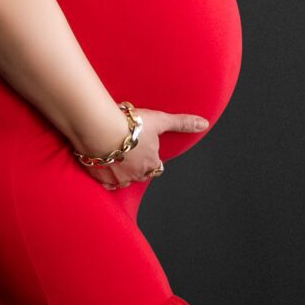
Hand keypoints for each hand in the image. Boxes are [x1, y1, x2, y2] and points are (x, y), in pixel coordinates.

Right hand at [87, 106, 210, 189]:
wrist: (101, 129)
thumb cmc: (129, 124)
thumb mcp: (160, 120)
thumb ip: (182, 123)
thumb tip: (203, 123)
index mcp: (151, 163)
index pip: (155, 166)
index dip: (150, 156)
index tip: (144, 148)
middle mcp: (136, 174)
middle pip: (140, 174)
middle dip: (136, 164)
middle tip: (129, 150)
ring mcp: (118, 178)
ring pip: (123, 180)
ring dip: (122, 171)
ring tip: (116, 157)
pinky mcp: (100, 177)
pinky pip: (106, 184)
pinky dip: (106, 177)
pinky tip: (103, 165)